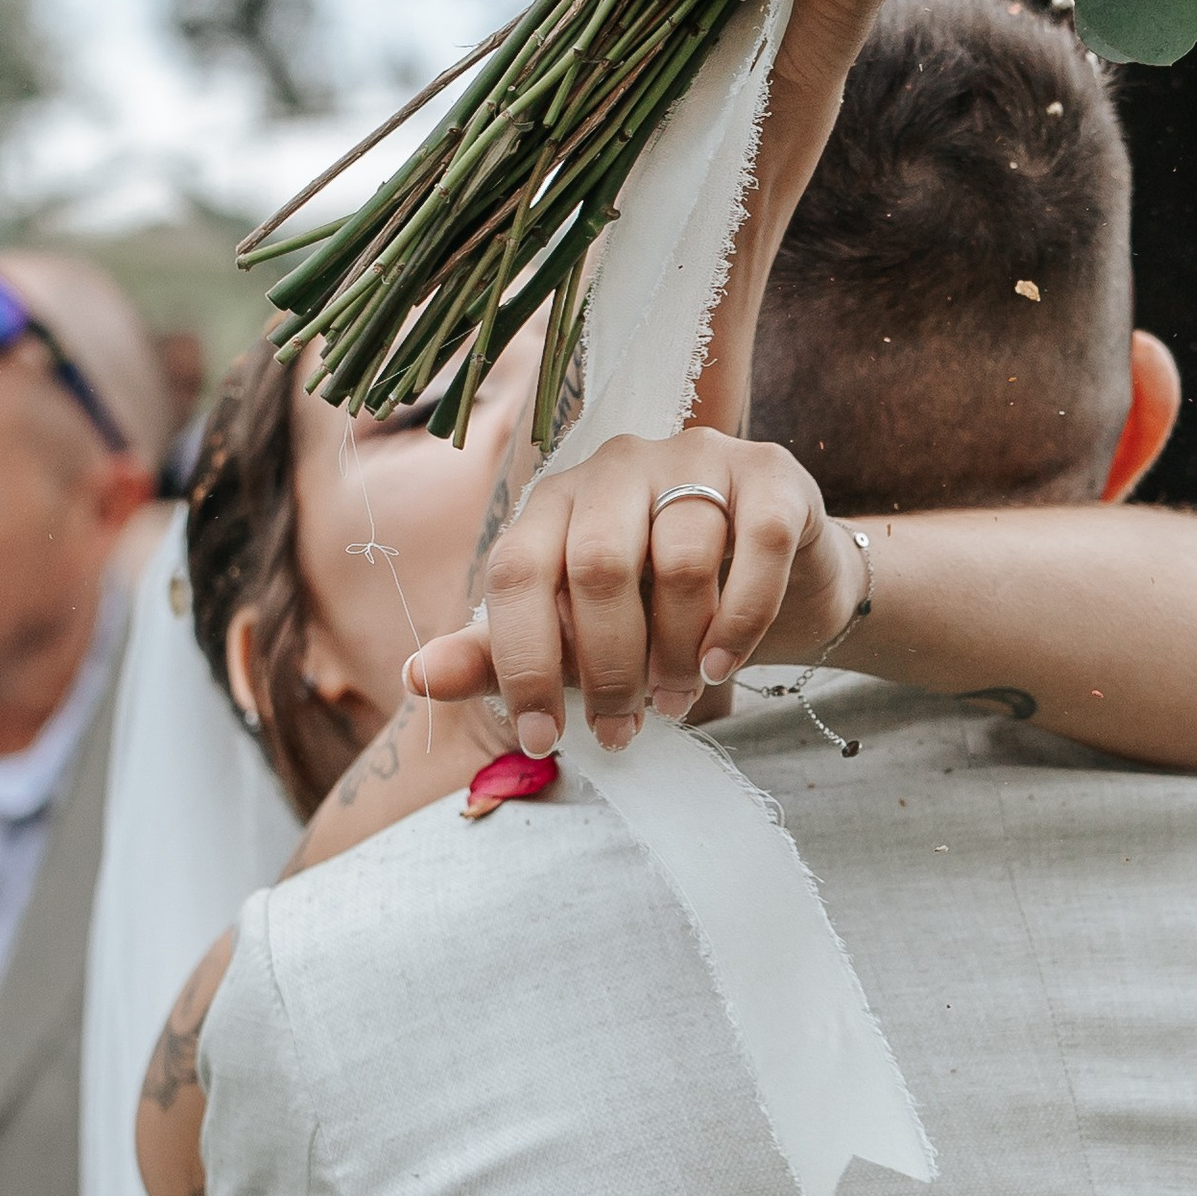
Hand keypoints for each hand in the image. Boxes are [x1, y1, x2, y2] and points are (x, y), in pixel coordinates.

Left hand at [406, 427, 862, 753]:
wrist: (780, 582)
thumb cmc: (658, 612)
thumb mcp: (575, 641)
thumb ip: (502, 654)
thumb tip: (416, 678)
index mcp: (557, 500)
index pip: (519, 571)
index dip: (523, 662)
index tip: (542, 738)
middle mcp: (619, 465)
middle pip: (598, 564)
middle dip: (607, 667)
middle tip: (620, 731)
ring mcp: (698, 457)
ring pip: (680, 556)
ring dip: (675, 651)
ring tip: (677, 700)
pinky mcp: (771, 473)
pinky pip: (756, 543)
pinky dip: (738, 620)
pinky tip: (721, 665)